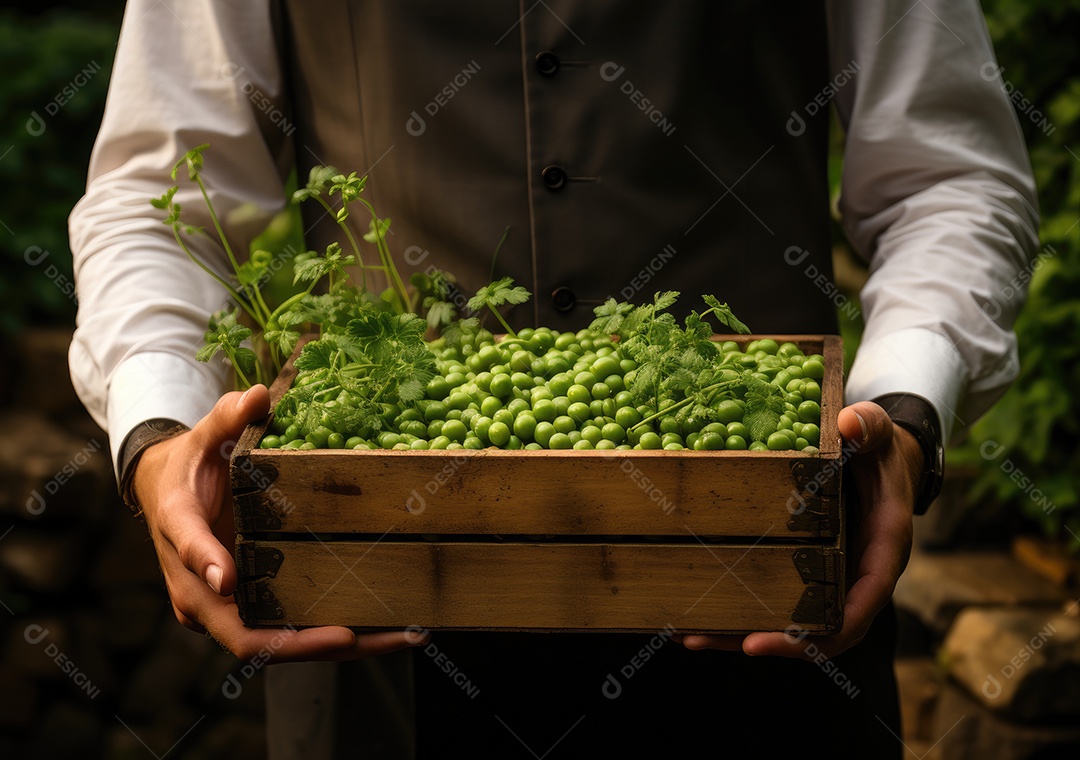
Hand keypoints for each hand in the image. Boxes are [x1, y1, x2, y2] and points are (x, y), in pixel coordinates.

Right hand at [132, 385, 424, 661]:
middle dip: (298, 643)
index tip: (226, 578)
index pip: (189, 549)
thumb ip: (228, 416)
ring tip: (399, 638)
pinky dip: (338, 639)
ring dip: (335, 648)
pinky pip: (292, 635)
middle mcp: (200, 586)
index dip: (206, 564)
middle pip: (242, 634)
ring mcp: (226, 607)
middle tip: (351, 636)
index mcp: (181, 531)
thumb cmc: (190, 466)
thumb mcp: (204, 436)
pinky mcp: (251, 612)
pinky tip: (390, 632)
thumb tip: (257, 395)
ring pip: (275, 646)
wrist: (169, 495)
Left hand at [676, 400, 922, 658]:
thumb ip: (869, 425)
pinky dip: (742, 611)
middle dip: (773, 643)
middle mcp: (858, 574)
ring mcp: (831, 577)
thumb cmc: (878, 447)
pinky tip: (696, 613)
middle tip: (718, 641)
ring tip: (691, 636)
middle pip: (822, 630)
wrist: (877, 457)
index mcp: (883, 548)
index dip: (824, 629)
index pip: (860, 602)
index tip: (778, 641)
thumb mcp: (877, 432)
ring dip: (744, 634)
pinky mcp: (806, 572)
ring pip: (794, 624)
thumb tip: (849, 422)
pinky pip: (779, 602)